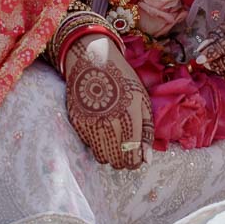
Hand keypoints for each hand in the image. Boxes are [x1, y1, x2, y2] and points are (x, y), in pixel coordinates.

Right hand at [63, 33, 152, 169]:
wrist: (92, 61)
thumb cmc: (123, 80)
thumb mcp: (142, 100)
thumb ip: (146, 131)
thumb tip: (146, 159)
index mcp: (130, 118)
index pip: (132, 158)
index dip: (136, 161)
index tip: (137, 157)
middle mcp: (109, 124)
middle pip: (117, 162)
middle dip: (124, 158)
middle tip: (126, 146)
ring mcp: (91, 125)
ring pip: (102, 158)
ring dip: (110, 153)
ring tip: (114, 136)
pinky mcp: (78, 124)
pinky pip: (89, 146)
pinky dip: (97, 142)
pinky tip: (101, 126)